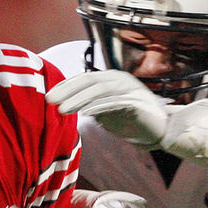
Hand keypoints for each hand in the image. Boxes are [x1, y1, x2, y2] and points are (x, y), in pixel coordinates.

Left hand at [46, 70, 168, 145]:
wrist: (159, 130)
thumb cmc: (129, 120)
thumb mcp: (104, 110)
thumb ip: (88, 104)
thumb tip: (63, 104)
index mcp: (110, 78)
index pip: (83, 79)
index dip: (65, 86)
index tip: (48, 95)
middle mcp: (119, 79)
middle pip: (89, 81)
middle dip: (67, 90)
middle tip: (49, 100)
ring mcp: (129, 89)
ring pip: (99, 90)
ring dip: (79, 99)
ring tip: (62, 109)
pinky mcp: (137, 102)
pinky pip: (115, 102)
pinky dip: (98, 107)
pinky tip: (84, 113)